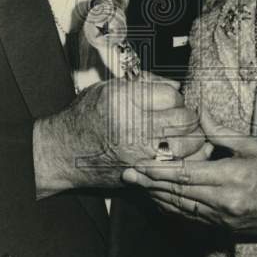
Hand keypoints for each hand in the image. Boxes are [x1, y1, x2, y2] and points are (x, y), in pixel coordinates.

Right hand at [80, 72, 204, 164]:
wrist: (64, 152)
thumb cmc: (86, 116)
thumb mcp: (110, 87)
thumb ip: (146, 83)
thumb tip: (177, 86)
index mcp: (124, 101)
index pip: (171, 95)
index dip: (177, 96)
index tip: (172, 99)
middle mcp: (132, 127)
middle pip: (184, 120)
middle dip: (189, 116)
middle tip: (183, 116)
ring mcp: (138, 153)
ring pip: (187, 145)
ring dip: (192, 138)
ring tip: (185, 133)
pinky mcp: (141, 173)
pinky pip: (178, 167)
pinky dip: (187, 159)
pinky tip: (182, 152)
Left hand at [121, 106, 256, 238]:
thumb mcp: (254, 144)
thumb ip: (221, 131)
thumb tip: (199, 111)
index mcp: (231, 177)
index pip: (184, 174)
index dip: (157, 170)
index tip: (137, 163)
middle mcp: (224, 202)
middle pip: (176, 193)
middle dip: (149, 183)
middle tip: (126, 174)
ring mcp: (224, 219)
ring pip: (180, 209)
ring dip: (157, 197)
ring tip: (138, 186)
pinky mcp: (226, 229)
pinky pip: (192, 220)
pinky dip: (174, 210)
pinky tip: (162, 201)